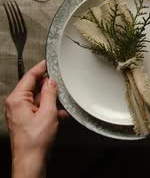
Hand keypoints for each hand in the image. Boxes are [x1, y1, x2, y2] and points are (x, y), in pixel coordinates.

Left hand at [5, 60, 67, 177]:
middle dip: (48, 86)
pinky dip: (49, 109)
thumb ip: (50, 94)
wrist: (31, 159)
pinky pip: (39, 108)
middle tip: (61, 83)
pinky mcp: (26, 120)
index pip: (29, 76)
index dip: (41, 68)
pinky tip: (60, 114)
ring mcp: (20, 113)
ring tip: (62, 102)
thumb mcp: (48, 112)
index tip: (48, 61)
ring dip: (51, 99)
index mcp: (17, 99)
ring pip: (38, 98)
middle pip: (34, 87)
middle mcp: (16, 104)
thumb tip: (51, 82)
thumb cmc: (35, 140)